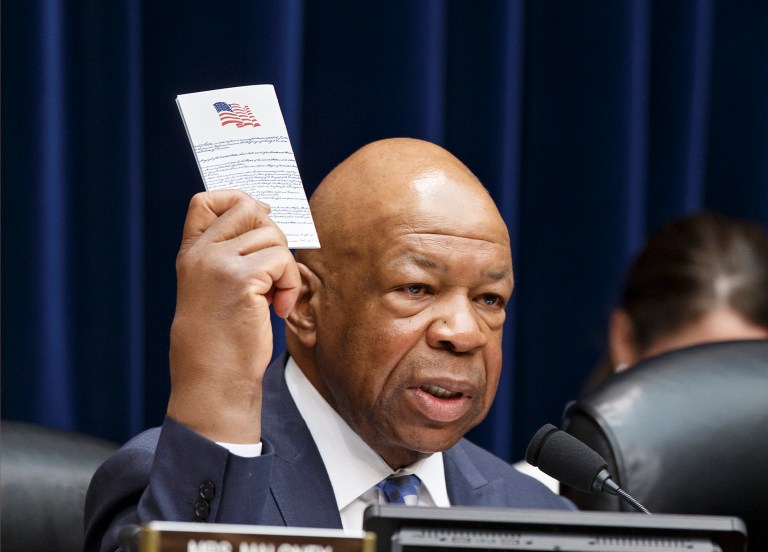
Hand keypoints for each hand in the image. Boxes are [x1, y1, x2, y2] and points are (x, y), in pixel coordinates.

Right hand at [167, 190, 300, 442]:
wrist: (212, 380)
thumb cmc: (221, 338)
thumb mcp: (214, 287)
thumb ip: (230, 252)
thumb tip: (265, 213)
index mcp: (190, 253)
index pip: (206, 200)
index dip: (237, 201)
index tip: (257, 228)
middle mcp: (200, 253)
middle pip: (250, 208)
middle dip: (273, 235)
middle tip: (272, 269)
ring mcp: (218, 263)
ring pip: (273, 235)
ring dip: (285, 266)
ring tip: (275, 297)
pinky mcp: (242, 279)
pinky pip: (283, 260)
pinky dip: (290, 283)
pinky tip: (279, 309)